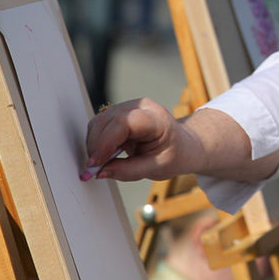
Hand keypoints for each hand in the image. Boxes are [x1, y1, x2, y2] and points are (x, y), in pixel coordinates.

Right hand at [83, 98, 205, 181]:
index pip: (124, 122)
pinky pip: (100, 124)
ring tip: (103, 162)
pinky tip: (106, 154)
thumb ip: (128, 171)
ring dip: (95, 143)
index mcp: (157, 119)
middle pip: (107, 120)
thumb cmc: (175, 155)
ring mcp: (129, 107)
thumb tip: (100, 172)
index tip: (96, 163)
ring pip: (99, 121)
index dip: (106, 142)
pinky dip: (97, 140)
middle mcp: (141, 107)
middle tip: (95, 168)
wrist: (183, 145)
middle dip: (96, 145)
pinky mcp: (119, 113)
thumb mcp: (157, 169)